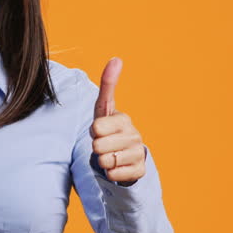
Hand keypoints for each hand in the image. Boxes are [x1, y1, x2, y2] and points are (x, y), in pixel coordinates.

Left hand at [91, 57, 146, 183]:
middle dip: (96, 148)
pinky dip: (111, 173)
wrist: (124, 156)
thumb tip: (116, 58)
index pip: (96, 127)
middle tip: (103, 145)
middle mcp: (134, 135)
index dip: (93, 131)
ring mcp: (138, 153)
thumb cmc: (109, 130)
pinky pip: (115, 175)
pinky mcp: (139, 170)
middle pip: (98, 146)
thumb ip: (108, 84)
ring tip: (109, 155)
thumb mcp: (104, 108)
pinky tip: (116, 167)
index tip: (99, 130)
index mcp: (124, 119)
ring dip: (103, 161)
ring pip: (106, 161)